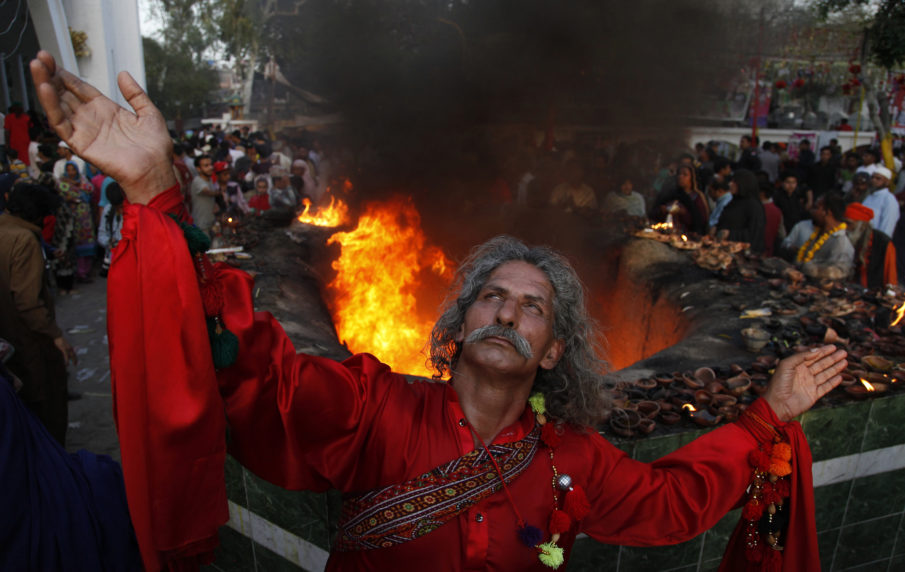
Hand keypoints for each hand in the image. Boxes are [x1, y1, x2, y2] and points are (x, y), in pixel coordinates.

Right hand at [30, 51, 176, 204]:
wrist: (155, 171)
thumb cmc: (155, 149)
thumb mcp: (149, 114)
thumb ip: (135, 94)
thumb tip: (123, 74)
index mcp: (107, 111)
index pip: (80, 89)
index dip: (67, 75)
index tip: (53, 60)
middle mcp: (93, 120)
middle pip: (65, 94)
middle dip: (51, 76)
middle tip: (40, 57)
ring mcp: (85, 131)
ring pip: (59, 106)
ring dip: (46, 86)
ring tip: (37, 67)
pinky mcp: (80, 143)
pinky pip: (61, 124)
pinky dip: (51, 107)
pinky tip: (46, 89)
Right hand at [54, 336, 77, 366]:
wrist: (58, 336)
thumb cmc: (60, 340)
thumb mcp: (63, 345)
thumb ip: (65, 349)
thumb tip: (66, 353)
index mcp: (70, 347)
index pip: (74, 353)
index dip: (75, 358)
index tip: (76, 362)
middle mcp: (70, 348)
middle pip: (74, 355)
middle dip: (75, 360)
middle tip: (76, 365)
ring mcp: (68, 349)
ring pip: (71, 356)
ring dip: (72, 361)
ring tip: (73, 365)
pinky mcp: (64, 349)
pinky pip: (66, 356)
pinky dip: (67, 360)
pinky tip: (67, 363)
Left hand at [764, 344, 846, 421]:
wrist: (778, 404)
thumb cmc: (778, 383)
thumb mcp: (786, 365)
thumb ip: (801, 356)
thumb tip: (816, 350)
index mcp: (796, 366)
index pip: (812, 356)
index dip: (823, 351)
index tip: (833, 347)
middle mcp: (804, 374)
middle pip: (821, 364)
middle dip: (832, 358)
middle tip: (843, 352)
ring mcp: (809, 384)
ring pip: (825, 374)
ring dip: (835, 368)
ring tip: (844, 362)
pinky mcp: (814, 395)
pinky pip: (826, 387)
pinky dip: (833, 382)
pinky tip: (840, 377)